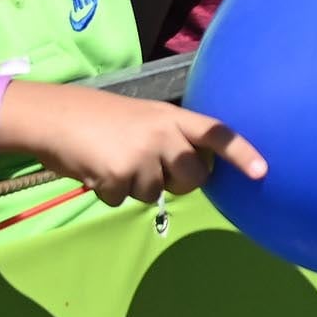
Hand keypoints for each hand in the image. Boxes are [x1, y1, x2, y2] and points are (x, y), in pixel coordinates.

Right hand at [0, 82, 261, 207]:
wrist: (53, 117)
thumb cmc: (99, 118)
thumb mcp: (145, 117)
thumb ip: (171, 138)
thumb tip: (192, 170)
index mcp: (173, 117)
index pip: (217, 133)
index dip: (241, 153)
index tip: (262, 172)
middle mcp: (163, 135)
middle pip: (193, 179)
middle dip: (177, 183)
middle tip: (149, 168)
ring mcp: (141, 155)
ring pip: (155, 194)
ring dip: (134, 186)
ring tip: (112, 160)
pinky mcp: (117, 175)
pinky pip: (122, 200)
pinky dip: (107, 192)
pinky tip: (95, 170)